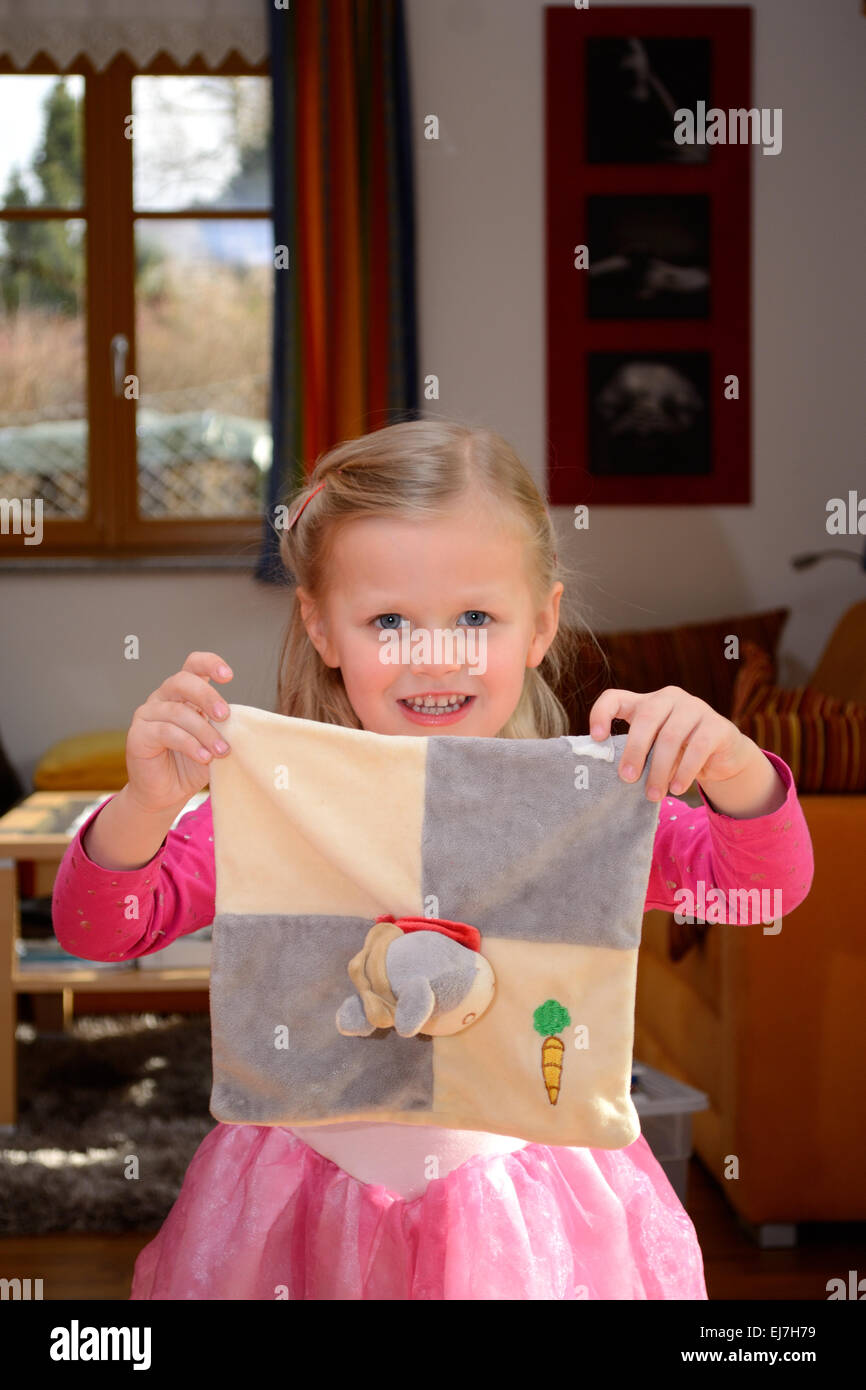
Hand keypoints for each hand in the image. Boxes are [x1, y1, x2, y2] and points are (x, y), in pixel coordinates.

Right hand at [125, 652, 233, 814]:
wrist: (166, 794)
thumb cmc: (192, 765)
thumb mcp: (214, 742)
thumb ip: (223, 727)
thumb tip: (244, 721)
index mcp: (184, 693)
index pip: (193, 665)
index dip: (209, 663)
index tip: (228, 676)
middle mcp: (164, 698)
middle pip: (183, 681)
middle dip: (208, 696)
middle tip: (225, 716)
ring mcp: (148, 714)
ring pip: (178, 712)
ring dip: (204, 731)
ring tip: (221, 751)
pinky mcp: (138, 734)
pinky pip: (166, 732)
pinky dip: (189, 744)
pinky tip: (203, 757)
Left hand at [588, 686, 752, 801]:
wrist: (722, 756)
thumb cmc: (679, 753)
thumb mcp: (654, 750)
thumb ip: (637, 753)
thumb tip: (618, 776)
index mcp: (646, 702)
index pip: (615, 698)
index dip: (601, 713)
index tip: (597, 738)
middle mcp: (669, 698)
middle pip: (646, 718)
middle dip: (634, 751)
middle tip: (627, 779)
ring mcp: (695, 708)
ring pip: (671, 736)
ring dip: (659, 769)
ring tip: (653, 794)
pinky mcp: (717, 725)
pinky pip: (697, 748)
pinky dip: (684, 771)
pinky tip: (676, 788)